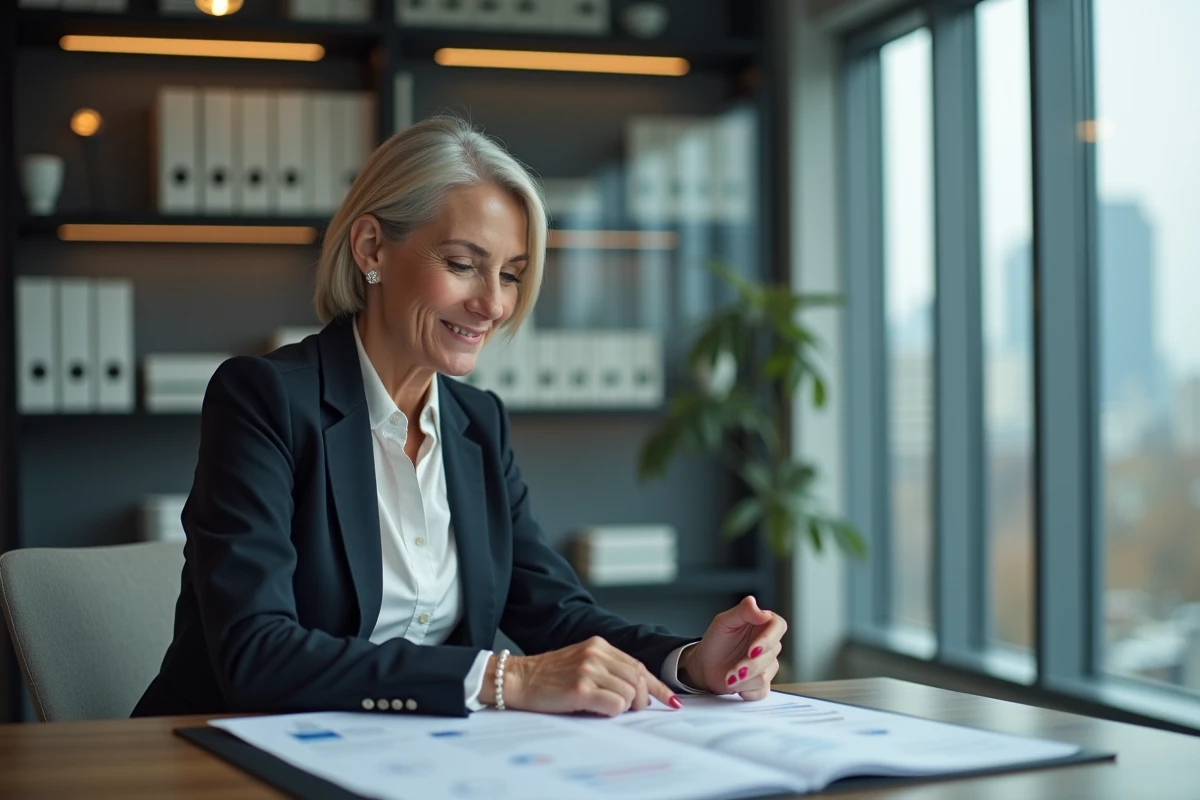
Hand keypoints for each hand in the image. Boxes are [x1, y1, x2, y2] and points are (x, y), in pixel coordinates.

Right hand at [483, 636, 681, 716]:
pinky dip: (613, 712)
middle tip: (631, 710)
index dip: (658, 686)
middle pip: (639, 679)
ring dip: (624, 707)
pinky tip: (598, 710)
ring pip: (630, 694)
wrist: (517, 679)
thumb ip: (608, 670)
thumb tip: (639, 691)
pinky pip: (615, 705)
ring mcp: (588, 670)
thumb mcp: (581, 663)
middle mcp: (596, 654)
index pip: (639, 665)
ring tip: (606, 708)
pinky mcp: (579, 689)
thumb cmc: (548, 676)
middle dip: (642, 700)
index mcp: (599, 645)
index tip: (671, 701)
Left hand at [679, 596, 784, 700]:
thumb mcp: (723, 622)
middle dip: (751, 665)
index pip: (779, 627)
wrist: (704, 666)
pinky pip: (762, 690)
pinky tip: (736, 684)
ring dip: (745, 679)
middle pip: (772, 655)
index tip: (753, 649)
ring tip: (730, 675)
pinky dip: (746, 690)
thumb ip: (743, 612)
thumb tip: (761, 610)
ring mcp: (766, 665)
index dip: (768, 639)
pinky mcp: (761, 683)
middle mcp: (768, 644)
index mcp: (762, 625)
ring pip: (766, 675)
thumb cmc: (715, 642)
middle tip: (735, 669)